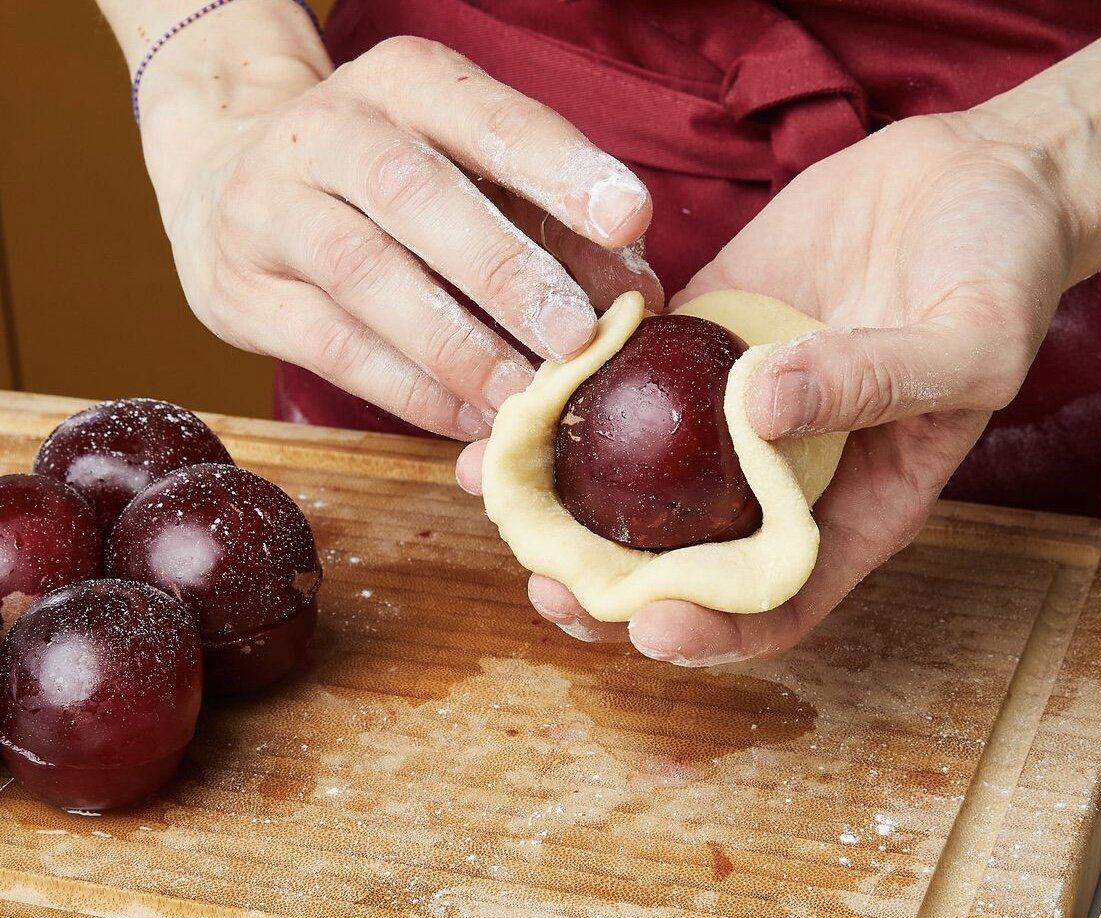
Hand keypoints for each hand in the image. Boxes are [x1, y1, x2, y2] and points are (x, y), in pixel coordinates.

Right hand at [139, 35, 661, 438]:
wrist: (229, 181)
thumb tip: (637, 297)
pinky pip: (336, 348)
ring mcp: (272, 208)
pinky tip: (468, 419)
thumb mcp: (468, 174)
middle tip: (575, 337)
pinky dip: (413, 391)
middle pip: (416, 192)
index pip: (487, 116)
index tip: (628, 218)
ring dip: (459, 348)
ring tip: (525, 398)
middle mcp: (329, 130)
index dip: (559, 168)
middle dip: (506, 271)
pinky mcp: (243, 291)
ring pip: (368, 274)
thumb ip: (552, 224)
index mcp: (404, 83)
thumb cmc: (387, 188)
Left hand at [459, 110, 1075, 659]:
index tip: (649, 631)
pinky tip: (515, 398)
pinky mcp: (702, 343)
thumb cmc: (1001, 276)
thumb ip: (876, 382)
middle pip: (684, 560)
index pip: (774, 602)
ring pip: (638, 478)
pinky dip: (575, 396)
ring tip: (493, 494)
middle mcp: (776, 475)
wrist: (972, 181)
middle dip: (610, 585)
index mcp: (849, 506)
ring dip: (565, 497)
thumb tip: (760, 410)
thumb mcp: (968, 341)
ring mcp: (731, 412)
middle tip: (547, 587)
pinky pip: (631, 381)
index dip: (712, 633)